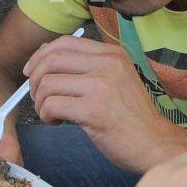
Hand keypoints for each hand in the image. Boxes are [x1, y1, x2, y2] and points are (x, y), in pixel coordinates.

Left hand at [23, 35, 175, 171]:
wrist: (155, 144)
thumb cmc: (131, 116)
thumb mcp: (116, 79)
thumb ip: (86, 66)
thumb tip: (44, 56)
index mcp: (112, 54)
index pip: (64, 42)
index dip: (40, 55)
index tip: (31, 72)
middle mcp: (107, 64)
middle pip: (51, 59)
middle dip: (35, 80)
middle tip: (38, 98)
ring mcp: (101, 86)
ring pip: (47, 83)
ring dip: (40, 102)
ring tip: (51, 114)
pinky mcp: (94, 110)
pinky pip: (52, 105)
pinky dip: (46, 115)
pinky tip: (58, 122)